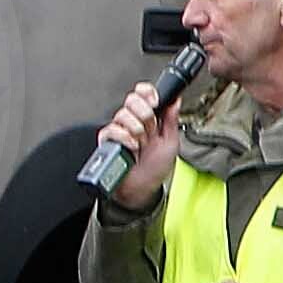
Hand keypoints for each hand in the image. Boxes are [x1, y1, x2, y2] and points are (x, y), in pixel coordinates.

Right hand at [99, 79, 184, 211]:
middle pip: (132, 100)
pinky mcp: (107, 141)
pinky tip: (132, 148)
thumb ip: (172, 120)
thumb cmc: (155, 169)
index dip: (147, 93)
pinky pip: (112, 130)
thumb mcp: (171, 142)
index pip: (143, 94)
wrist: (142, 189)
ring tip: (141, 144)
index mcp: (148, 118)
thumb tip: (175, 100)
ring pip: (123, 114)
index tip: (155, 101)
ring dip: (138, 130)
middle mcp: (132, 121)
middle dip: (145, 114)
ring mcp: (119, 130)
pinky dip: (126, 139)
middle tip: (150, 130)